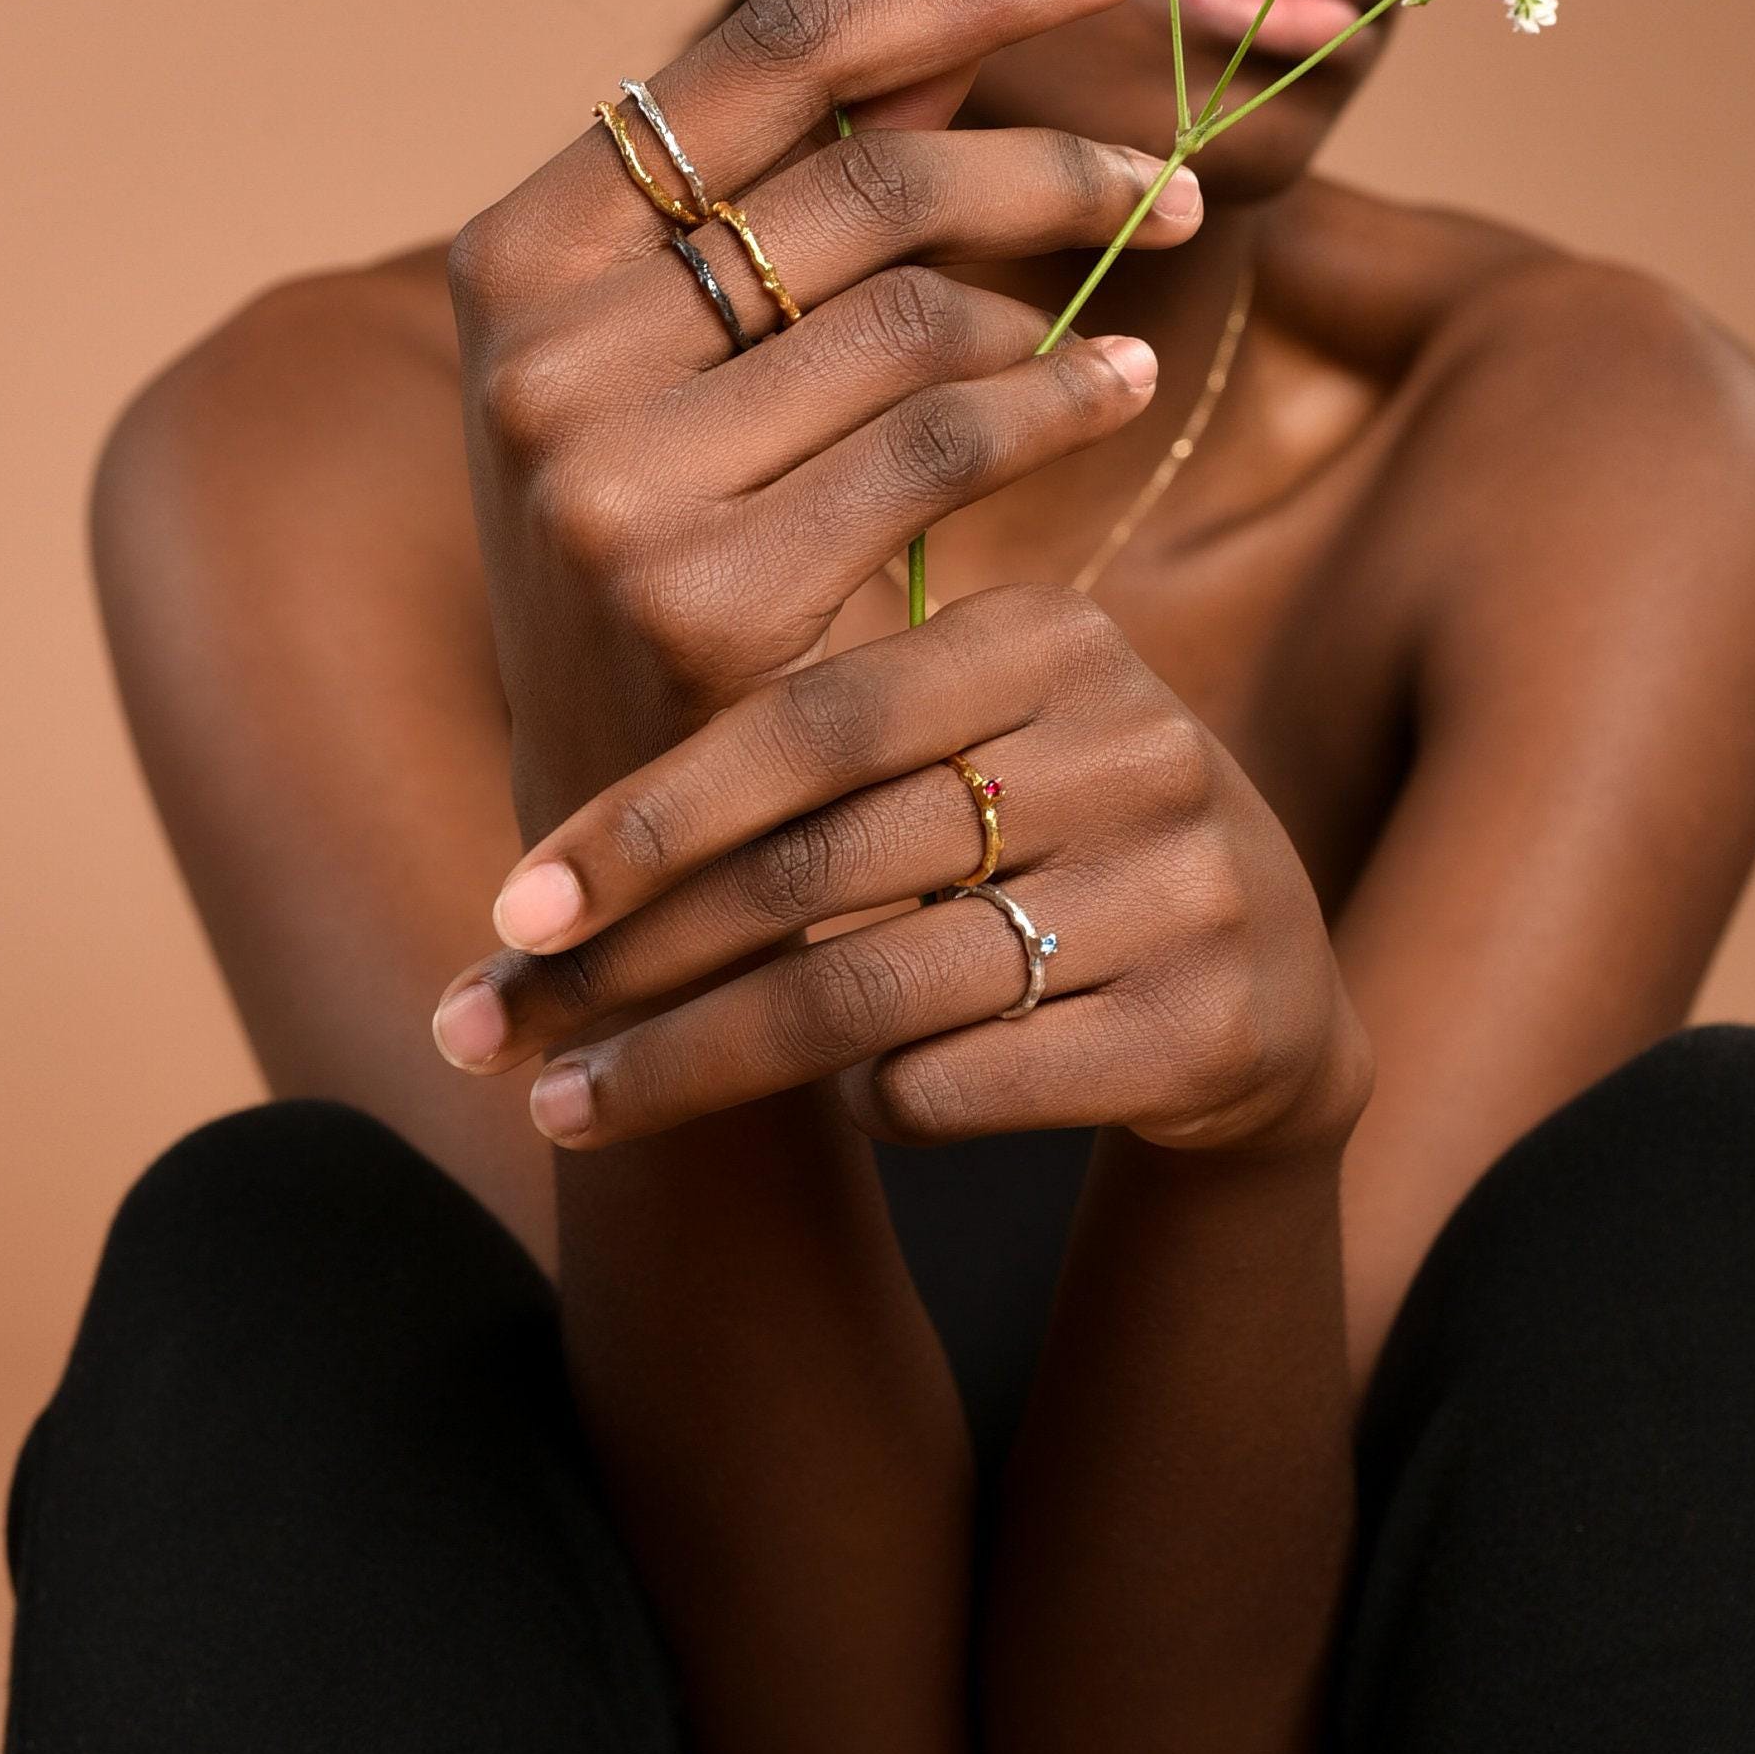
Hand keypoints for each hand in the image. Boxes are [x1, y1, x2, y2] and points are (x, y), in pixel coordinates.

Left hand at [430, 587, 1375, 1163]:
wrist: (1263, 995)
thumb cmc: (1041, 854)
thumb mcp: (961, 752)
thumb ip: (801, 755)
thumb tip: (536, 855)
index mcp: (1053, 638)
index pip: (812, 720)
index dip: (652, 817)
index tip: (515, 910)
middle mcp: (1133, 743)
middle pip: (824, 868)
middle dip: (637, 962)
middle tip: (491, 1033)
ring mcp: (1186, 887)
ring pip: (876, 994)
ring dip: (696, 1064)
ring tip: (572, 1109)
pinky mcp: (1211, 1026)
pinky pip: (965, 1081)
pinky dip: (875, 1106)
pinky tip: (836, 1115)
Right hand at [445, 0, 1195, 837]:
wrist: (624, 839)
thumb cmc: (673, 563)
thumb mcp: (683, 367)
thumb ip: (792, 204)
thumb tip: (953, 40)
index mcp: (520, 252)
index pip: (763, 49)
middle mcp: (539, 353)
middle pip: (863, 176)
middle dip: (1053, 161)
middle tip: (1177, 179)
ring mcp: (610, 478)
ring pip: (917, 307)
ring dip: (1066, 286)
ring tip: (1137, 300)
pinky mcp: (706, 595)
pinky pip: (948, 436)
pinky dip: (1064, 395)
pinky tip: (1121, 384)